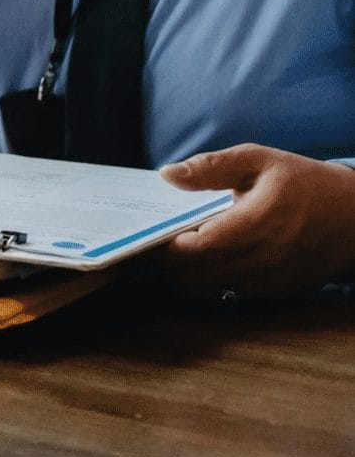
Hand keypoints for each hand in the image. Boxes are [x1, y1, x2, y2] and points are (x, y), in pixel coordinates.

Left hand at [157, 144, 354, 299]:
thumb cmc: (304, 182)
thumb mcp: (259, 160)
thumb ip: (211, 167)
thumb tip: (167, 175)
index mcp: (262, 219)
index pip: (203, 245)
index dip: (171, 246)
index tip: (153, 236)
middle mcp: (268, 255)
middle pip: (201, 273)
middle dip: (170, 266)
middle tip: (153, 249)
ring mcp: (275, 278)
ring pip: (213, 290)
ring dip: (187, 278)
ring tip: (173, 259)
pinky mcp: (280, 291)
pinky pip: (233, 296)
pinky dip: (211, 285)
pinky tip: (203, 267)